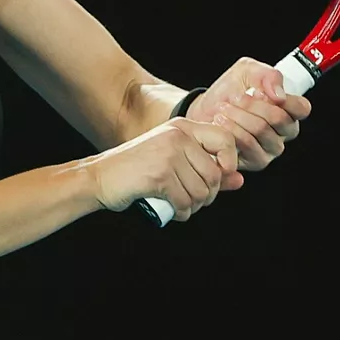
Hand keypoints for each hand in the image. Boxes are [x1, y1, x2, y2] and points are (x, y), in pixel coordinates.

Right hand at [89, 118, 242, 220]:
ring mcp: (168, 154)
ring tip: (179, 204)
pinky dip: (180, 213)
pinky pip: (184, 202)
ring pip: (202, 192)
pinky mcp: (159, 175)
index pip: (225, 139)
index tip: (218, 177)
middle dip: (208, 195)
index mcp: (183, 127)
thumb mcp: (174, 162)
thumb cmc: (138, 171)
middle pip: (215, 174)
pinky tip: (170, 210)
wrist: (100, 177)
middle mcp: (178, 136)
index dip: (230, 161)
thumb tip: (239, 181)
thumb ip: (207, 169)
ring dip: (193, 206)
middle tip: (191, 199)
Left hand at [187, 57, 311, 170]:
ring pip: (261, 130)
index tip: (260, 92)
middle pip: (279, 119)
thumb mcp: (247, 71)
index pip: (301, 108)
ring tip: (224, 108)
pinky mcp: (256, 161)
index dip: (284, 99)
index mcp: (288, 109)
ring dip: (238, 116)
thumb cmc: (229, 91)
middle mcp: (284, 132)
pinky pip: (248, 145)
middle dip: (252, 105)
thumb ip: (267, 75)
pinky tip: (221, 122)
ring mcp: (271, 148)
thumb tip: (278, 95)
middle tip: (235, 98)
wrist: (204, 110)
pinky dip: (232, 129)